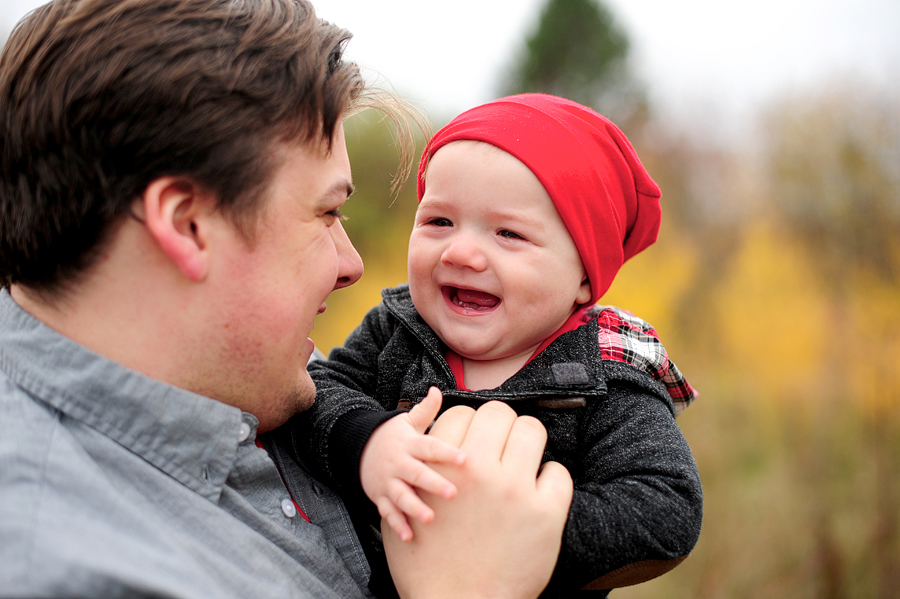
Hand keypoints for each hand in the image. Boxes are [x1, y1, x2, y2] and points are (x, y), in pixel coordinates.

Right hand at [360, 387, 465, 541]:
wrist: (360, 450)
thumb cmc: (394, 437)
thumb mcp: (407, 422)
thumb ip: (426, 410)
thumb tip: (437, 390)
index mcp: (410, 444)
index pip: (430, 447)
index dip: (447, 453)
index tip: (465, 459)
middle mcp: (399, 463)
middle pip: (417, 473)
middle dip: (434, 483)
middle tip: (453, 493)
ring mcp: (388, 481)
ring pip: (401, 495)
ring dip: (414, 507)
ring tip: (429, 518)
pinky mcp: (380, 497)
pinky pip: (388, 512)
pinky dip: (397, 524)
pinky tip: (409, 537)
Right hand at [383, 401, 573, 598]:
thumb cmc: (425, 565)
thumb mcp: (402, 512)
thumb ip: (411, 476)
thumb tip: (419, 450)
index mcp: (443, 469)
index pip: (460, 413)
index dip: (466, 424)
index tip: (473, 436)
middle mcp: (482, 472)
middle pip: (497, 413)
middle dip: (497, 424)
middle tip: (499, 442)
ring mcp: (517, 491)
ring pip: (531, 431)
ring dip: (526, 440)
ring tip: (522, 457)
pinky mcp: (547, 513)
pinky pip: (557, 472)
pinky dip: (549, 476)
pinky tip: (539, 488)